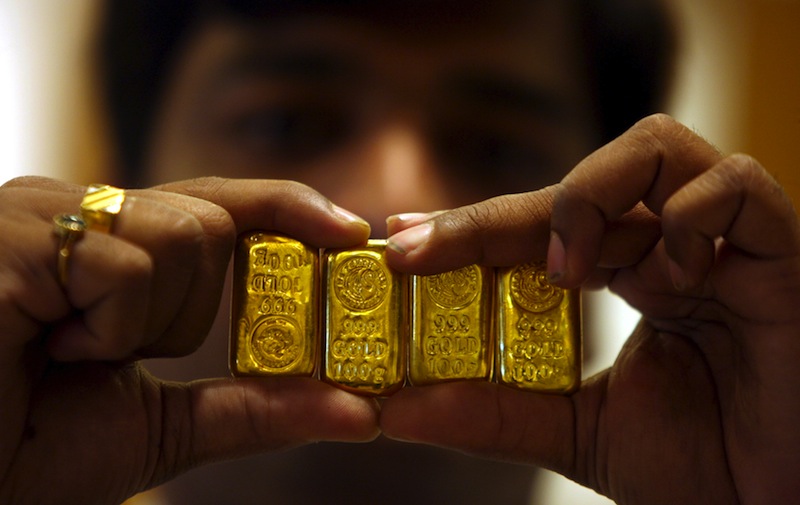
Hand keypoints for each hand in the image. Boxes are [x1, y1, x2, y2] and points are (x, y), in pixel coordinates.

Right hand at [0, 177, 378, 504]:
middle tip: (119, 353)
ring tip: (74, 354)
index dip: (288, 209)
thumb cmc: (31, 453)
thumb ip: (255, 409)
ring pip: (184, 235)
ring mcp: (42, 214)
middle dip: (192, 308)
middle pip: (211, 222)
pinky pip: (128, 267)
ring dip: (147, 323)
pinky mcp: (15, 233)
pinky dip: (108, 330)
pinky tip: (49, 349)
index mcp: (110, 247)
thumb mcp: (165, 425)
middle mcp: (77, 213)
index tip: (351, 231)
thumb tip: (361, 413)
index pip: (219, 203)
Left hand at [381, 114, 799, 503]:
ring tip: (563, 274)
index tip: (400, 241)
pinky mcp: (781, 255)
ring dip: (589, 200)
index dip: (468, 227)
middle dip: (493, 216)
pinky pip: (740, 188)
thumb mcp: (578, 434)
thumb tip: (400, 407)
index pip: (537, 226)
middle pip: (577, 186)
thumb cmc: (701, 466)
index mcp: (626, 275)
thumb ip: (497, 415)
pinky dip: (691, 219)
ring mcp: (724, 243)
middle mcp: (669, 246)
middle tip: (423, 248)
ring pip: (656, 149)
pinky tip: (668, 281)